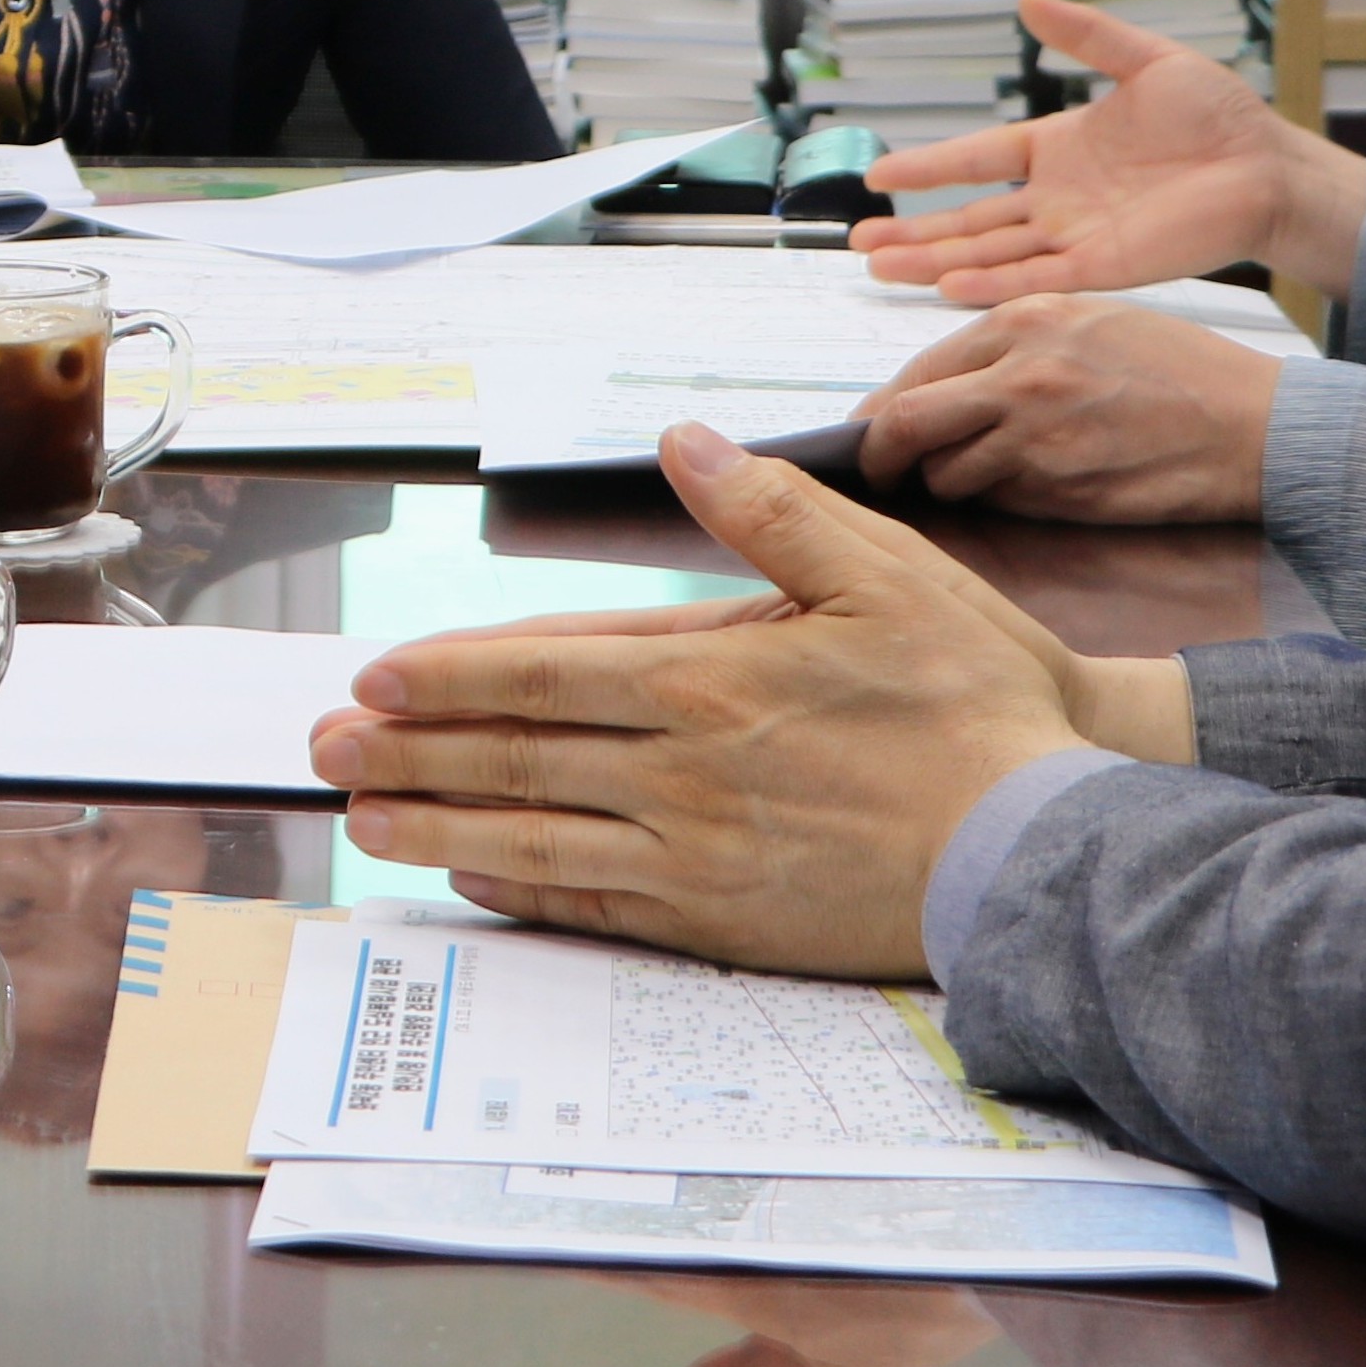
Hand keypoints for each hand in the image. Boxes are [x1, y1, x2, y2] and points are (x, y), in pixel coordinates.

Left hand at [308, 426, 1099, 980]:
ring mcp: (696, 857)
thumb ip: (769, 512)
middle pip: (515, 761)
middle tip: (323, 752)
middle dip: (407, 755)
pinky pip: (597, 906)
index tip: (374, 679)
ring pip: (535, 840)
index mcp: (708, 681)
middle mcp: (682, 773)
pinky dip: (524, 892)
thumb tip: (685, 444)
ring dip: (439, 828)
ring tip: (364, 820)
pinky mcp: (723, 922)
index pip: (543, 676)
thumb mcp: (883, 572)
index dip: (448, 678)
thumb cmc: (974, 701)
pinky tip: (475, 881)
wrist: (1043, 841)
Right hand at [848, 0, 1365, 301]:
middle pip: (968, 218)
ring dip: (934, 262)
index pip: (977, 160)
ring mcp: (1075, 235)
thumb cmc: (1219, 116)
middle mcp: (1057, 198)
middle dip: (912, 232)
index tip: (879, 175)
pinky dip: (993, 282)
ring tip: (879, 269)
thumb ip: (1085, 35)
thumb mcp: (1145, 60)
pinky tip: (948, 286)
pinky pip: (1036, 276)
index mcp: (1060, 148)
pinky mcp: (1103, 265)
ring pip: (988, 252)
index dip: (929, 168)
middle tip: (859, 243)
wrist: (1269, 168)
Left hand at [851, 296, 1282, 524]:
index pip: (916, 369)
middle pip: (904, 423)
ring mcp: (1036, 436)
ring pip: (946, 472)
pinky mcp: (1059, 489)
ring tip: (981, 479)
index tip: (874, 432)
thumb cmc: (1181, 373)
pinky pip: (997, 501)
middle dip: (881, 457)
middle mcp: (1019, 373)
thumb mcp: (1091, 323)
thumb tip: (941, 389)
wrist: (1254, 428)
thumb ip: (1013, 347)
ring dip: (948, 484)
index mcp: (1023, 319)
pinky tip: (1031, 489)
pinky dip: (996, 502)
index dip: (883, 410)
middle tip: (881, 475)